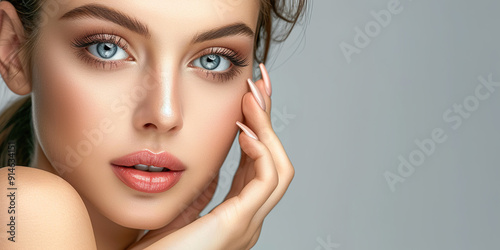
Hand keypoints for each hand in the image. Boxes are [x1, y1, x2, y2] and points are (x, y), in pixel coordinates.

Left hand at [129, 64, 293, 249]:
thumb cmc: (157, 248)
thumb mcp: (185, 207)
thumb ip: (205, 187)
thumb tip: (214, 161)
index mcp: (238, 211)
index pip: (259, 162)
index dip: (259, 127)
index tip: (250, 95)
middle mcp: (250, 216)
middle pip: (275, 160)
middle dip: (269, 119)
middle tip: (261, 82)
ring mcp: (248, 223)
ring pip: (279, 169)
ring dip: (269, 129)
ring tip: (252, 99)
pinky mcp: (238, 224)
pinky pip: (266, 181)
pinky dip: (261, 151)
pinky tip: (245, 130)